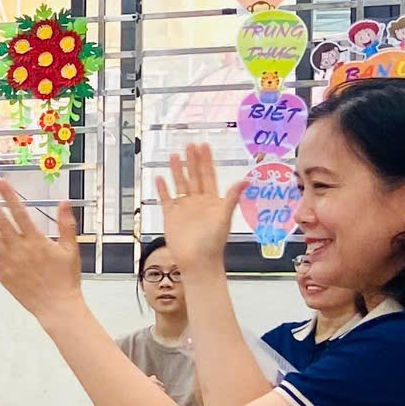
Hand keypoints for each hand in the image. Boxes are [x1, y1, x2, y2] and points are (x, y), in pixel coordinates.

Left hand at [0, 182, 86, 322]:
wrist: (57, 306)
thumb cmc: (66, 279)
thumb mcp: (70, 249)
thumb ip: (66, 225)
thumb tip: (65, 202)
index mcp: (36, 240)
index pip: (20, 212)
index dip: (9, 196)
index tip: (0, 182)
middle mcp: (19, 249)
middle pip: (1, 221)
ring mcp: (8, 262)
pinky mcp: (1, 275)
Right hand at [151, 145, 245, 270]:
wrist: (197, 261)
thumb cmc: (213, 242)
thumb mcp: (224, 218)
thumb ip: (232, 198)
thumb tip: (245, 181)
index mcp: (211, 200)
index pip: (208, 175)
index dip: (206, 161)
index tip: (204, 146)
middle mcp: (197, 201)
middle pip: (194, 176)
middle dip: (192, 160)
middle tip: (189, 145)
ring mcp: (184, 208)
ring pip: (180, 184)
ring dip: (176, 171)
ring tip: (173, 156)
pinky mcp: (171, 216)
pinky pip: (166, 199)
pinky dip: (163, 189)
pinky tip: (159, 179)